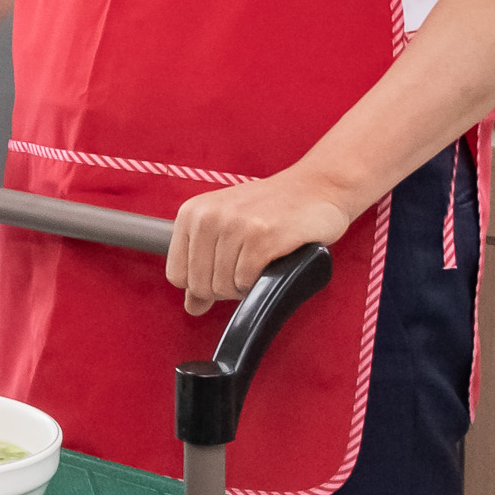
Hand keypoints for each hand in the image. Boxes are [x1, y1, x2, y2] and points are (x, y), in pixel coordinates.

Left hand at [167, 170, 355, 315]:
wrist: (318, 186)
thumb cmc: (271, 210)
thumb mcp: (227, 230)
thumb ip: (204, 268)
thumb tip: (193, 308)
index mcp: (191, 213)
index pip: (176, 276)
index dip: (201, 285)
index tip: (223, 273)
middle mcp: (208, 216)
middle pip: (200, 286)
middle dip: (225, 289)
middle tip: (248, 268)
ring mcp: (235, 225)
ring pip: (223, 287)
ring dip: (245, 286)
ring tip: (260, 262)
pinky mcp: (262, 236)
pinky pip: (246, 283)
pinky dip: (259, 283)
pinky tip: (271, 263)